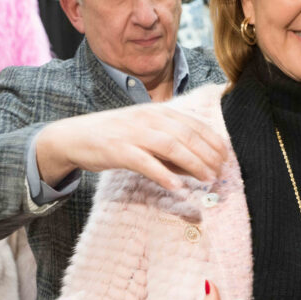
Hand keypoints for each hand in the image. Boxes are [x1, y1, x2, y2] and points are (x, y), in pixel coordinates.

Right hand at [36, 103, 227, 190]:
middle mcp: (147, 118)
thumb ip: (169, 148)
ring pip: (171, 146)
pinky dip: (163, 174)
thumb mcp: (144, 135)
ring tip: (207, 178)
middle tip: (220, 172)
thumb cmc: (114, 137)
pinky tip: (177, 187)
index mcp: (157, 112)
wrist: (75, 136)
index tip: (225, 157)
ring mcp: (132, 133)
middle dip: (207, 154)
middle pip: (186, 135)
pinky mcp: (118, 150)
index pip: (192, 124)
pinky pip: (145, 163)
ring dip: (193, 163)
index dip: (212, 140)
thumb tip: (196, 167)